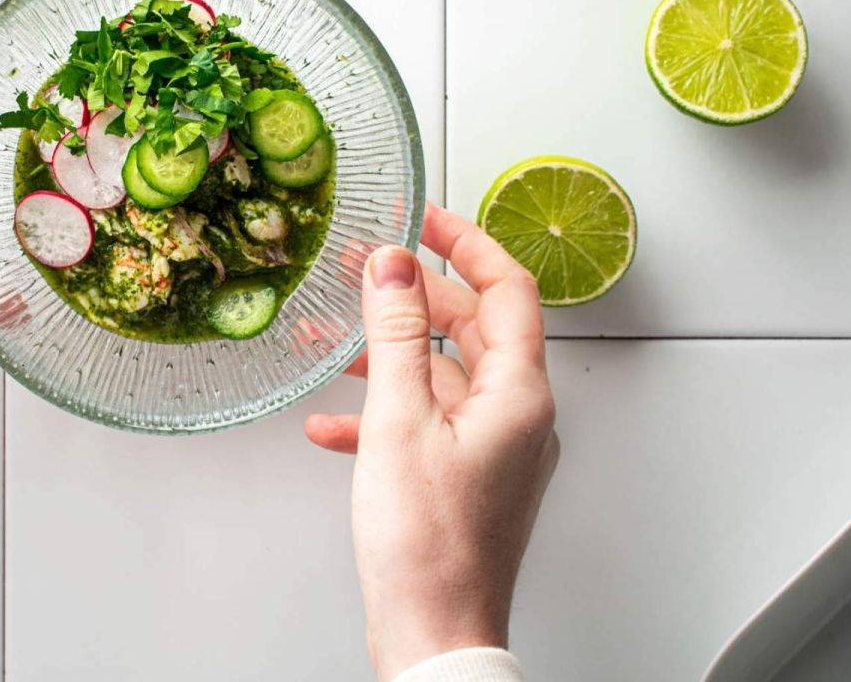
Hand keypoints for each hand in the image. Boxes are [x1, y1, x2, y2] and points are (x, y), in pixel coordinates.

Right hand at [306, 203, 559, 678]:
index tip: (426, 216)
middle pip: (473, 327)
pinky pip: (426, 422)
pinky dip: (382, 411)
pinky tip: (332, 425)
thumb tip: (393, 265)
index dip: (467, 242)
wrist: (434, 634)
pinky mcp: (465, 477)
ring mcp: (493, 449)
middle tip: (366, 269)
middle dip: (415, 295)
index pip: (508, 289)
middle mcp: (516, 416)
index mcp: (518, 394)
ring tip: (334, 338)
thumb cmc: (429, 548)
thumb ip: (397, 335)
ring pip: (442, 375)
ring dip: (389, 354)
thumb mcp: (399, 422)